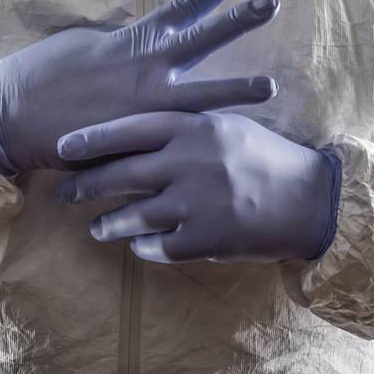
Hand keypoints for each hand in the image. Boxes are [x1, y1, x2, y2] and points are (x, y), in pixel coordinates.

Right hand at [0, 0, 279, 174]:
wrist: (10, 117)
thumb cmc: (43, 75)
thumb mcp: (84, 44)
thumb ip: (121, 41)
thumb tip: (142, 36)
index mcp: (132, 40)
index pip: (183, 7)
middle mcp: (145, 68)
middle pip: (203, 39)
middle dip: (239, 21)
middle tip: (273, 3)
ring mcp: (143, 106)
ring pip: (201, 94)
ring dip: (237, 90)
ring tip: (272, 86)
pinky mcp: (135, 139)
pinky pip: (175, 135)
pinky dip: (198, 137)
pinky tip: (224, 140)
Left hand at [54, 110, 341, 264]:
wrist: (311, 199)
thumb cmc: (266, 157)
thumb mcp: (227, 127)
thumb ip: (186, 126)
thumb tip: (137, 128)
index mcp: (196, 127)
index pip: (130, 128)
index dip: (92, 138)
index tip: (62, 146)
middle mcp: (191, 162)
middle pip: (122, 173)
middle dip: (86, 184)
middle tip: (64, 192)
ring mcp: (197, 203)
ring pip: (133, 216)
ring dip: (109, 223)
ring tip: (97, 227)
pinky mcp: (205, 239)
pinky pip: (159, 246)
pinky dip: (144, 247)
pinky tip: (138, 245)